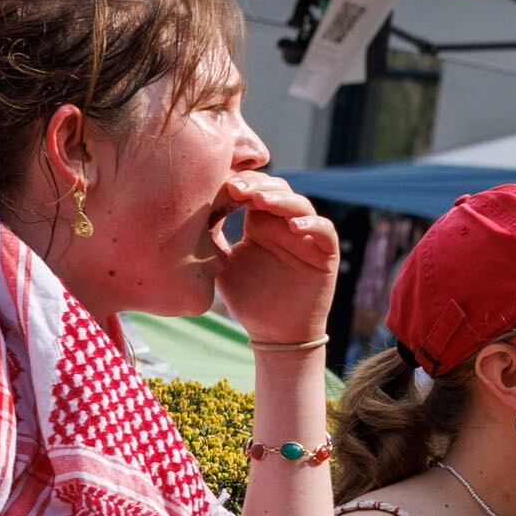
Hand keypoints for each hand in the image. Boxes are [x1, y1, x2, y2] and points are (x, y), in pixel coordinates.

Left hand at [211, 173, 340, 345]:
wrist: (274, 333)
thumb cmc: (247, 299)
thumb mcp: (222, 264)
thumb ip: (212, 238)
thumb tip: (190, 209)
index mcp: (260, 224)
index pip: (255, 190)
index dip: (242, 182)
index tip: (222, 185)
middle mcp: (284, 225)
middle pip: (278, 190)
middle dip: (257, 184)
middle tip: (237, 189)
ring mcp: (306, 238)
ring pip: (300, 205)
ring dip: (281, 199)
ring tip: (261, 200)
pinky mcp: (325, 254)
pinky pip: (325, 231)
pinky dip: (312, 224)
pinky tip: (293, 227)